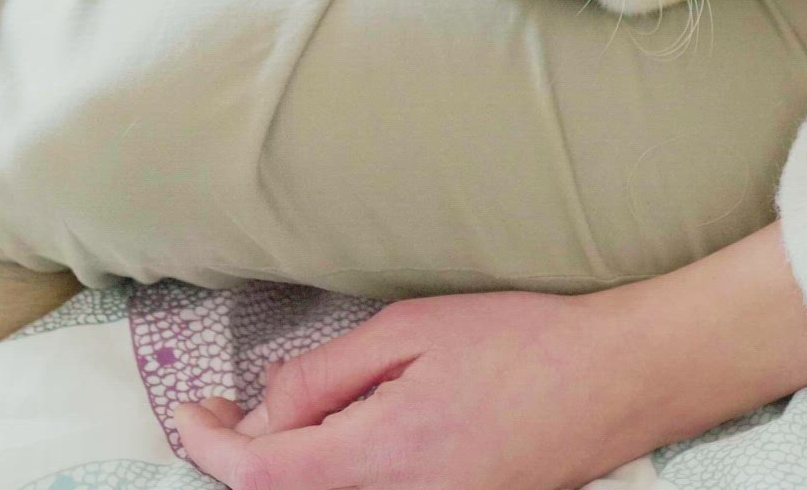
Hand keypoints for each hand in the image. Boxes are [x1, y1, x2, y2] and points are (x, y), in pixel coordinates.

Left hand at [173, 225, 806, 488]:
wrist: (617, 380)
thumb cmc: (521, 342)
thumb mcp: (410, 331)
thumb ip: (326, 375)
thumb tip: (267, 409)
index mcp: (384, 456)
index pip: (263, 476)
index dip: (211, 447)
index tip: (190, 410)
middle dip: (246, 458)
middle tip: (225, 408)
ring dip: (292, 469)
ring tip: (282, 416)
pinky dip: (337, 476)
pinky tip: (341, 433)